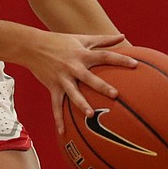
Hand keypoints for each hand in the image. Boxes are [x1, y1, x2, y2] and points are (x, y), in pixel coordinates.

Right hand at [21, 31, 136, 135]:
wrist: (32, 46)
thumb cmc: (60, 41)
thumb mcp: (82, 39)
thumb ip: (104, 39)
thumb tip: (123, 36)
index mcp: (82, 54)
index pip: (105, 56)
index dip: (120, 59)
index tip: (135, 64)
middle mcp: (73, 67)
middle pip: (90, 78)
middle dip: (102, 86)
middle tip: (115, 95)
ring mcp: (62, 78)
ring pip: (73, 93)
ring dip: (81, 104)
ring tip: (91, 115)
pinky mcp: (52, 87)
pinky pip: (56, 105)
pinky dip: (59, 119)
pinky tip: (63, 132)